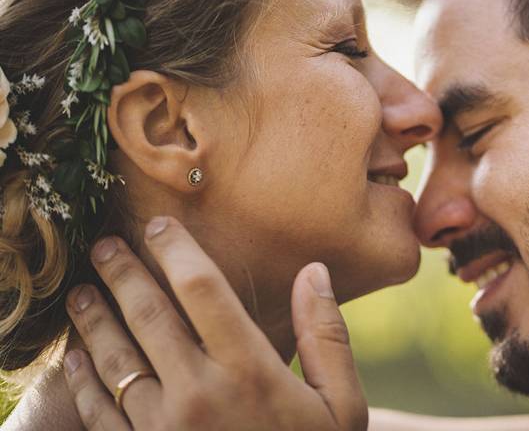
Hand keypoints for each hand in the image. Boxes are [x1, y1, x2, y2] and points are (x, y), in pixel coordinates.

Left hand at [63, 216, 366, 430]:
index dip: (176, 250)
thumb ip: (327, 336)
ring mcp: (162, 430)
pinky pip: (100, 413)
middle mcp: (198, 392)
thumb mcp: (343, 406)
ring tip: (80, 293)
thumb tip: (313, 270)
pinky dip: (83, 380)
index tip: (159, 226)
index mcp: (249, 370)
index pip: (203, 288)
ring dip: (93, 320)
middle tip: (102, 246)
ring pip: (115, 359)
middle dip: (121, 273)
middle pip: (149, 314)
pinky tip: (78, 359)